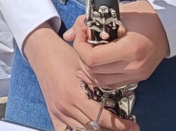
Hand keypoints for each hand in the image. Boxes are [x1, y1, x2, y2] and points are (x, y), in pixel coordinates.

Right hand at [24, 23, 138, 130]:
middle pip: (94, 128)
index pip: (101, 118)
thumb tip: (117, 102)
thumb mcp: (85, 68)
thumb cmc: (64, 56)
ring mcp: (58, 112)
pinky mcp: (53, 114)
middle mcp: (66, 106)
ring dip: (98, 130)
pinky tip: (89, 129)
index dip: (120, 125)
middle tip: (128, 128)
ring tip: (111, 128)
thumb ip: (99, 86)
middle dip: (113, 129)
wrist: (42, 53)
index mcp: (75, 94)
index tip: (133, 125)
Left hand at [72, 0, 168, 89]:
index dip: (80, 47)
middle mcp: (134, 66)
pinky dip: (99, 75)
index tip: (81, 34)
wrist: (167, 26)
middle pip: (94, 72)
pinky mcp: (138, 78)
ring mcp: (137, 74)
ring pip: (100, 81)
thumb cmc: (144, 16)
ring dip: (88, 68)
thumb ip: (88, 22)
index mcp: (130, 48)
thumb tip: (69, 35)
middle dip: (81, 56)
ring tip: (87, 52)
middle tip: (82, 41)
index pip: (93, 58)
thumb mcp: (116, 12)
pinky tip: (95, 63)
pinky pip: (111, 83)